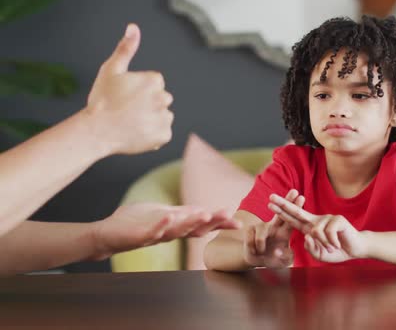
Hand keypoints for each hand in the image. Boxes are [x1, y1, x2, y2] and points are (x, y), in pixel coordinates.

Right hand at [85, 23, 173, 155]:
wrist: (96, 131)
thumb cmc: (102, 100)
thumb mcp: (111, 69)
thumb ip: (126, 48)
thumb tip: (134, 28)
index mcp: (154, 80)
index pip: (155, 83)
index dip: (139, 89)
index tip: (126, 96)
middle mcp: (164, 98)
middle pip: (160, 99)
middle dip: (148, 103)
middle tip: (128, 110)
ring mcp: (164, 118)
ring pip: (162, 115)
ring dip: (151, 118)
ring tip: (131, 122)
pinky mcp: (164, 135)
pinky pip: (162, 132)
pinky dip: (153, 134)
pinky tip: (137, 132)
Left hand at [90, 203, 239, 259]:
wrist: (107, 234)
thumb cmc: (135, 222)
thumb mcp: (163, 213)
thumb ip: (182, 213)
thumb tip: (204, 209)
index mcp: (177, 226)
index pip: (202, 224)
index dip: (219, 223)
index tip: (238, 220)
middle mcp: (171, 233)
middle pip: (195, 228)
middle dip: (212, 222)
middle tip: (228, 216)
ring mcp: (156, 235)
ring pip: (178, 231)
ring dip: (192, 222)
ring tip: (205, 214)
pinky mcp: (140, 236)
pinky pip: (153, 231)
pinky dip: (162, 224)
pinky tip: (170, 215)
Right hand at [243, 190, 304, 267]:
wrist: (256, 260)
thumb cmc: (272, 259)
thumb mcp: (282, 261)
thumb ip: (286, 258)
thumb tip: (281, 251)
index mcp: (284, 232)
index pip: (292, 219)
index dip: (296, 208)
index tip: (302, 197)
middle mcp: (274, 227)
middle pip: (281, 212)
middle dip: (287, 201)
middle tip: (295, 191)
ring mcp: (261, 227)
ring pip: (262, 231)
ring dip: (261, 243)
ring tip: (261, 251)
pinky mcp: (250, 230)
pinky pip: (252, 237)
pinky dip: (253, 247)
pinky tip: (254, 250)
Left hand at [268, 193, 367, 262]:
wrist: (356, 249)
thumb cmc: (336, 250)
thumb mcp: (319, 254)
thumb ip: (310, 248)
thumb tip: (307, 235)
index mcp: (310, 228)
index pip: (293, 218)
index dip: (281, 212)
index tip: (270, 204)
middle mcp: (316, 220)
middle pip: (297, 211)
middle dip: (283, 204)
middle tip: (270, 196)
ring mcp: (327, 218)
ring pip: (315, 231)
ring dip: (324, 244)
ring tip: (332, 247)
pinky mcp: (337, 219)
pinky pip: (328, 232)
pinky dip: (332, 242)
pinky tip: (338, 243)